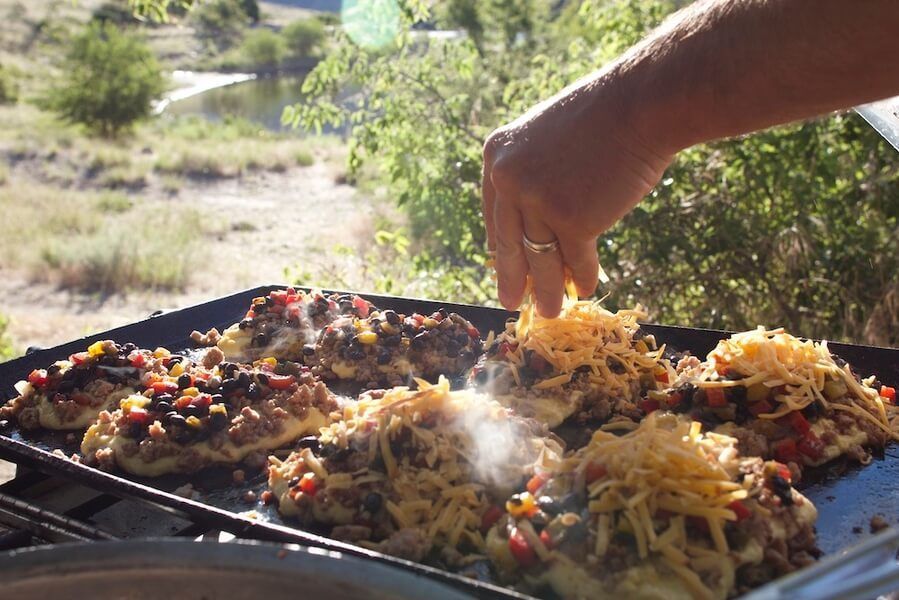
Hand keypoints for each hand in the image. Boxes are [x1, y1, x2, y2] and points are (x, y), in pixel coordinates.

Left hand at [482, 70, 674, 316]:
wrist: (639, 105)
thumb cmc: (602, 117)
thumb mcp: (547, 137)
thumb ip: (533, 174)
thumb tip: (534, 224)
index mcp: (496, 157)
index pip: (493, 214)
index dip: (501, 245)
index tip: (504, 267)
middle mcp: (509, 180)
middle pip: (509, 242)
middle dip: (513, 278)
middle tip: (511, 302)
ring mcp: (538, 202)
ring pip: (540, 259)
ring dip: (548, 291)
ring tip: (550, 311)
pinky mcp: (573, 221)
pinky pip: (575, 259)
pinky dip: (583, 276)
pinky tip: (587, 289)